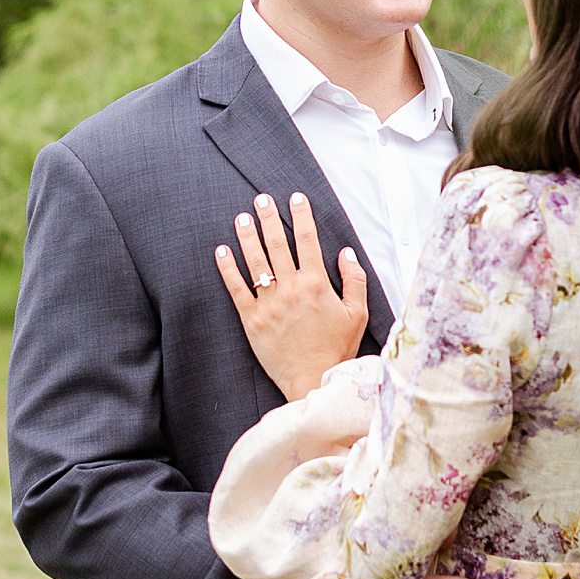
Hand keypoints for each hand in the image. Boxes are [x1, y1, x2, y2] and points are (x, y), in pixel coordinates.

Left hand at [216, 191, 368, 400]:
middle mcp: (291, 289)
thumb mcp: (358, 313)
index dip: (301, 216)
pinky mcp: (252, 320)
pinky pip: (237, 289)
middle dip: (269, 218)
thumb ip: (354, 280)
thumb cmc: (337, 348)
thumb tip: (346, 252)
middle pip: (277, 245)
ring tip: (241, 218)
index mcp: (317, 284)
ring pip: (255, 262)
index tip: (295, 198)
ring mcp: (269, 304)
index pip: (307, 241)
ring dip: (247, 237)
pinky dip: (227, 269)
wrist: (314, 380)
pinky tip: (221, 251)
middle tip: (261, 199)